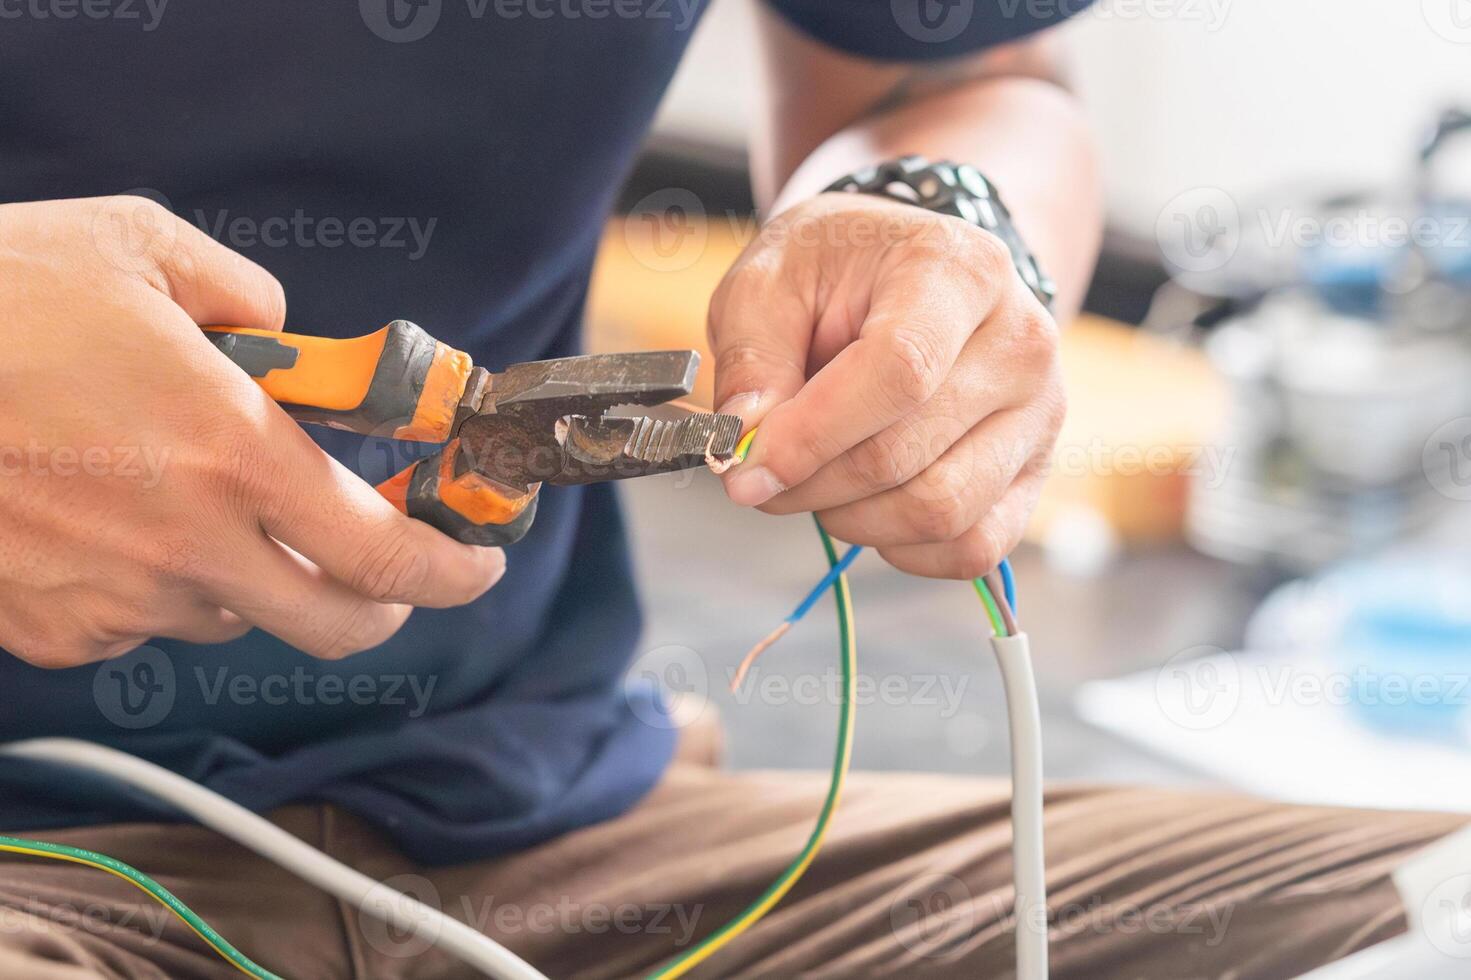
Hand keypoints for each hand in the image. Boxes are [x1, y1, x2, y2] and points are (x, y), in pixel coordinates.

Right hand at [0, 197, 503, 667]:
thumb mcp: (144, 249)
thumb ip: (248, 297)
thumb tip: (289, 335)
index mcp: (235, 452)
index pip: (387, 552)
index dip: (452, 567)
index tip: (477, 558)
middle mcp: (189, 543)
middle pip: (337, 624)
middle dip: (382, 600)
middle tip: (382, 564)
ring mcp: (119, 596)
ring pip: (234, 615)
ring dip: (252, 571)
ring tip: (198, 496)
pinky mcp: (54, 628)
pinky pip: (143, 624)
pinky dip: (159, 586)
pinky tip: (115, 520)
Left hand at [709, 193, 1064, 578]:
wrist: (906, 273)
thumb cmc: (838, 271)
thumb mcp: (770, 282)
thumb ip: (753, 359)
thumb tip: (746, 441)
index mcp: (960, 272)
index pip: (902, 371)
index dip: (816, 434)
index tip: (749, 467)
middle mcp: (1019, 342)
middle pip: (906, 453)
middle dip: (812, 483)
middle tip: (762, 475)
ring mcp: (1038, 412)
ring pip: (940, 511)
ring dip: (853, 518)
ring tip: (817, 480)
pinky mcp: (1035, 471)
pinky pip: (972, 545)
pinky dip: (903, 546)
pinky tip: (868, 504)